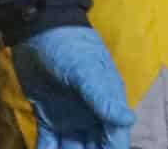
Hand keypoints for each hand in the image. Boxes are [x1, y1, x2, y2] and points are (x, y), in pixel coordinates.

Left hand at [10, 26, 133, 148]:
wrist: (38, 31)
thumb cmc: (69, 47)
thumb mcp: (86, 70)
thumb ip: (103, 97)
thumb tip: (129, 121)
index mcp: (107, 104)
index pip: (115, 140)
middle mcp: (91, 115)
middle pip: (94, 148)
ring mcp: (70, 118)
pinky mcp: (48, 117)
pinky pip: (48, 144)